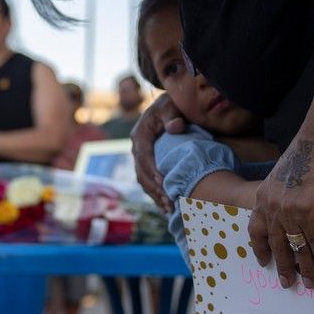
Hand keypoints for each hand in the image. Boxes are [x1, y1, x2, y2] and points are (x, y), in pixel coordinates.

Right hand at [131, 93, 187, 211]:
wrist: (168, 107)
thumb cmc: (171, 105)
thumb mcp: (171, 105)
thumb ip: (173, 115)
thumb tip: (175, 127)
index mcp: (140, 134)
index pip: (143, 155)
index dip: (152, 170)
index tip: (164, 183)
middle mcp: (137, 147)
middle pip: (141, 172)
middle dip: (155, 189)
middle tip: (169, 202)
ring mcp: (140, 157)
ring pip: (143, 180)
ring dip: (155, 195)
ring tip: (169, 209)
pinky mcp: (146, 163)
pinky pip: (147, 182)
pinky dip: (156, 194)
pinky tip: (166, 207)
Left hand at [249, 136, 313, 289]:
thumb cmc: (309, 153)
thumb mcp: (283, 174)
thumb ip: (281, 192)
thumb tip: (287, 204)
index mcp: (263, 196)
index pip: (256, 228)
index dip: (260, 247)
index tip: (263, 261)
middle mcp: (273, 207)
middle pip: (275, 243)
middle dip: (281, 266)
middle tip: (286, 283)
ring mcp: (290, 211)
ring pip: (296, 247)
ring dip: (304, 268)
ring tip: (310, 283)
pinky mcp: (311, 212)